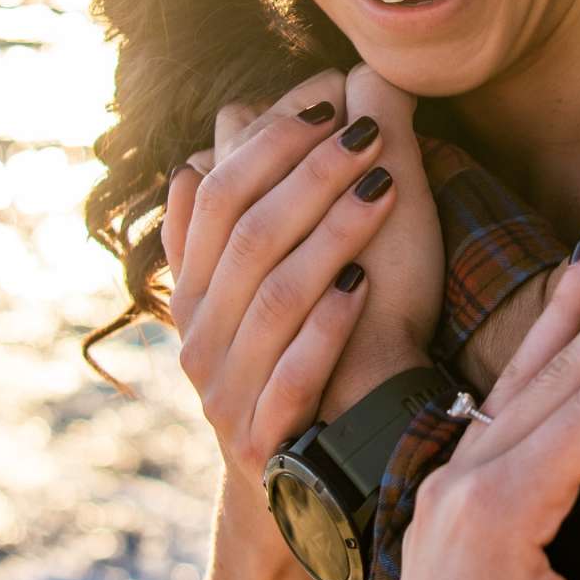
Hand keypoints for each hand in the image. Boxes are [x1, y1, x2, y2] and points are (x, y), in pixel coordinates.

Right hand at [162, 66, 441, 493]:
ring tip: (384, 189)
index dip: (267, 143)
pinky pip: (291, 375)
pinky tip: (363, 286)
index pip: (216, 195)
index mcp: (194, 290)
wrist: (304, 477)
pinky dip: (326, 328)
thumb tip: (204, 149)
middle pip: (249, 235)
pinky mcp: (261, 438)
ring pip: (275, 297)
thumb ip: (234, 228)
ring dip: (333, 235)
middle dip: (311, 174)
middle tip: (367, 133)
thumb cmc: (296, 359)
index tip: (326, 102)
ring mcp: (225, 390)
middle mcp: (199, 337)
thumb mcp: (256, 293)